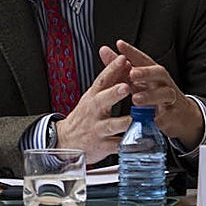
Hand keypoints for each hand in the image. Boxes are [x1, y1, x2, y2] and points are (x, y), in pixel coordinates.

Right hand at [51, 48, 132, 163]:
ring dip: (123, 122)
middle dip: (114, 93)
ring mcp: (98, 129)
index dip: (112, 69)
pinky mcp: (102, 145)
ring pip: (111, 125)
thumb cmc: (85, 116)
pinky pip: (116, 146)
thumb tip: (125, 62)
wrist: (67, 140)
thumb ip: (111, 81)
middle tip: (126, 87)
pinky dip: (128, 145)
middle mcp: (94, 111)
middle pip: (103, 100)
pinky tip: (138, 143)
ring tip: (134, 119)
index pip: (102, 80)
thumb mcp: (93, 96)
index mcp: (93, 97)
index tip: (122, 59)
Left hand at [104, 40, 204, 147]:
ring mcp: (171, 98)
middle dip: (145, 72)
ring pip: (165, 93)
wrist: (180, 115)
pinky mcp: (174, 115)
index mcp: (152, 72)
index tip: (119, 44)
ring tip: (135, 99)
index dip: (132, 52)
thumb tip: (103, 50)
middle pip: (159, 73)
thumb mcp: (136, 80)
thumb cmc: (153, 93)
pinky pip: (167, 115)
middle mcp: (163, 82)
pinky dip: (158, 117)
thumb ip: (120, 67)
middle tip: (132, 73)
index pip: (143, 59)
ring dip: (150, 96)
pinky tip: (149, 118)